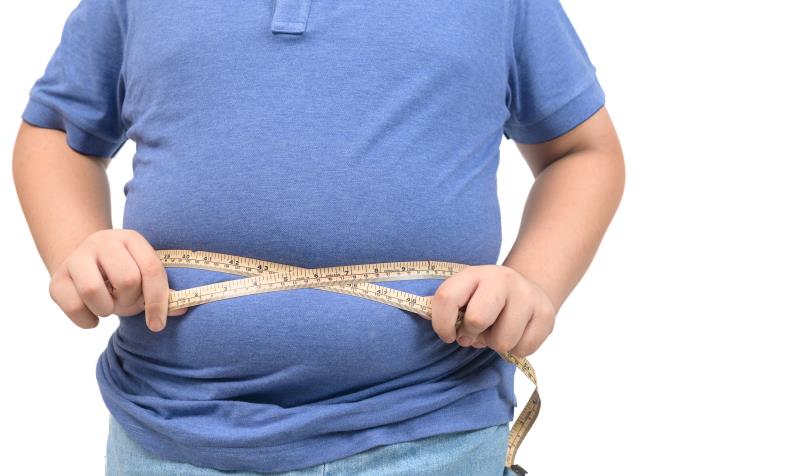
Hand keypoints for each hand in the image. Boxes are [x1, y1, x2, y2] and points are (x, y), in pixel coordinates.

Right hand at [48, 229, 185, 331]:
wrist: (83, 265)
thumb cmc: (122, 275)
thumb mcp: (145, 279)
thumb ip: (164, 293)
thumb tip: (182, 308)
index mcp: (132, 239)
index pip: (152, 270)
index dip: (158, 301)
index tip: (157, 325)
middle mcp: (103, 242)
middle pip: (126, 280)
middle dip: (129, 301)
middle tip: (124, 301)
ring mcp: (76, 258)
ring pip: (94, 291)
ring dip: (106, 309)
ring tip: (107, 304)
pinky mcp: (56, 279)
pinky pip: (73, 307)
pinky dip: (87, 321)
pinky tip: (92, 313)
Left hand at [430, 265, 555, 357]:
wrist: (530, 288)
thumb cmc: (486, 299)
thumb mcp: (465, 294)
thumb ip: (448, 307)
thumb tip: (434, 322)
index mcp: (474, 274)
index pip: (447, 298)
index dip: (441, 324)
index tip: (448, 335)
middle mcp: (502, 279)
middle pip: (477, 320)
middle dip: (473, 334)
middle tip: (476, 333)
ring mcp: (527, 295)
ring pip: (503, 342)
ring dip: (496, 344)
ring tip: (497, 331)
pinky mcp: (547, 315)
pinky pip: (524, 349)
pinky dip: (516, 349)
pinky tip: (515, 333)